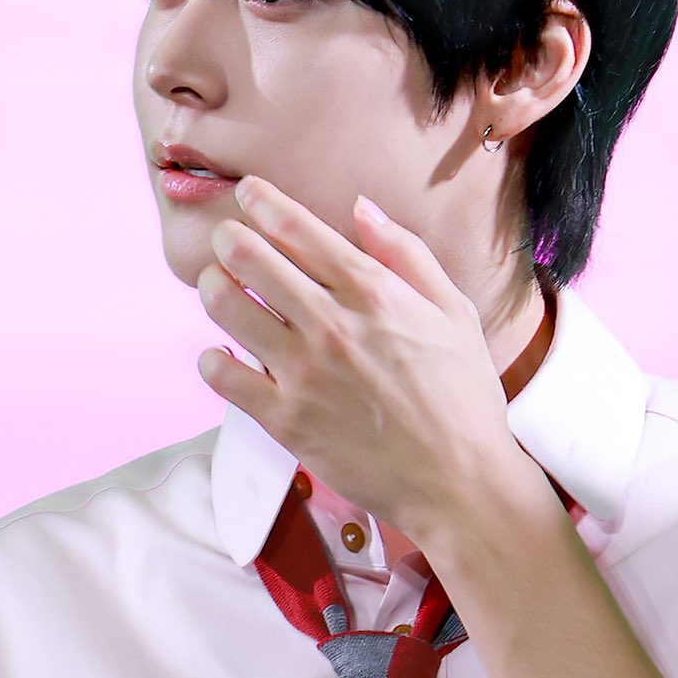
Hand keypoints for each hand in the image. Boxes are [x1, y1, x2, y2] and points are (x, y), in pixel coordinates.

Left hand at [195, 176, 525, 543]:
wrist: (460, 482)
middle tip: (227, 242)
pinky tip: (223, 355)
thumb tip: (362, 208)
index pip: (295, 227)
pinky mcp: (285, 420)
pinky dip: (212, 360)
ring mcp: (304, 372)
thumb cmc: (464, 399)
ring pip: (224, 306)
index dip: (260, 201)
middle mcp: (332, 323)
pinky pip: (222, 376)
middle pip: (247, 256)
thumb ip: (406, 254)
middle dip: (228, 239)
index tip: (248, 194)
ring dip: (213, 288)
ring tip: (221, 291)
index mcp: (373, 291)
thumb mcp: (454, 312)